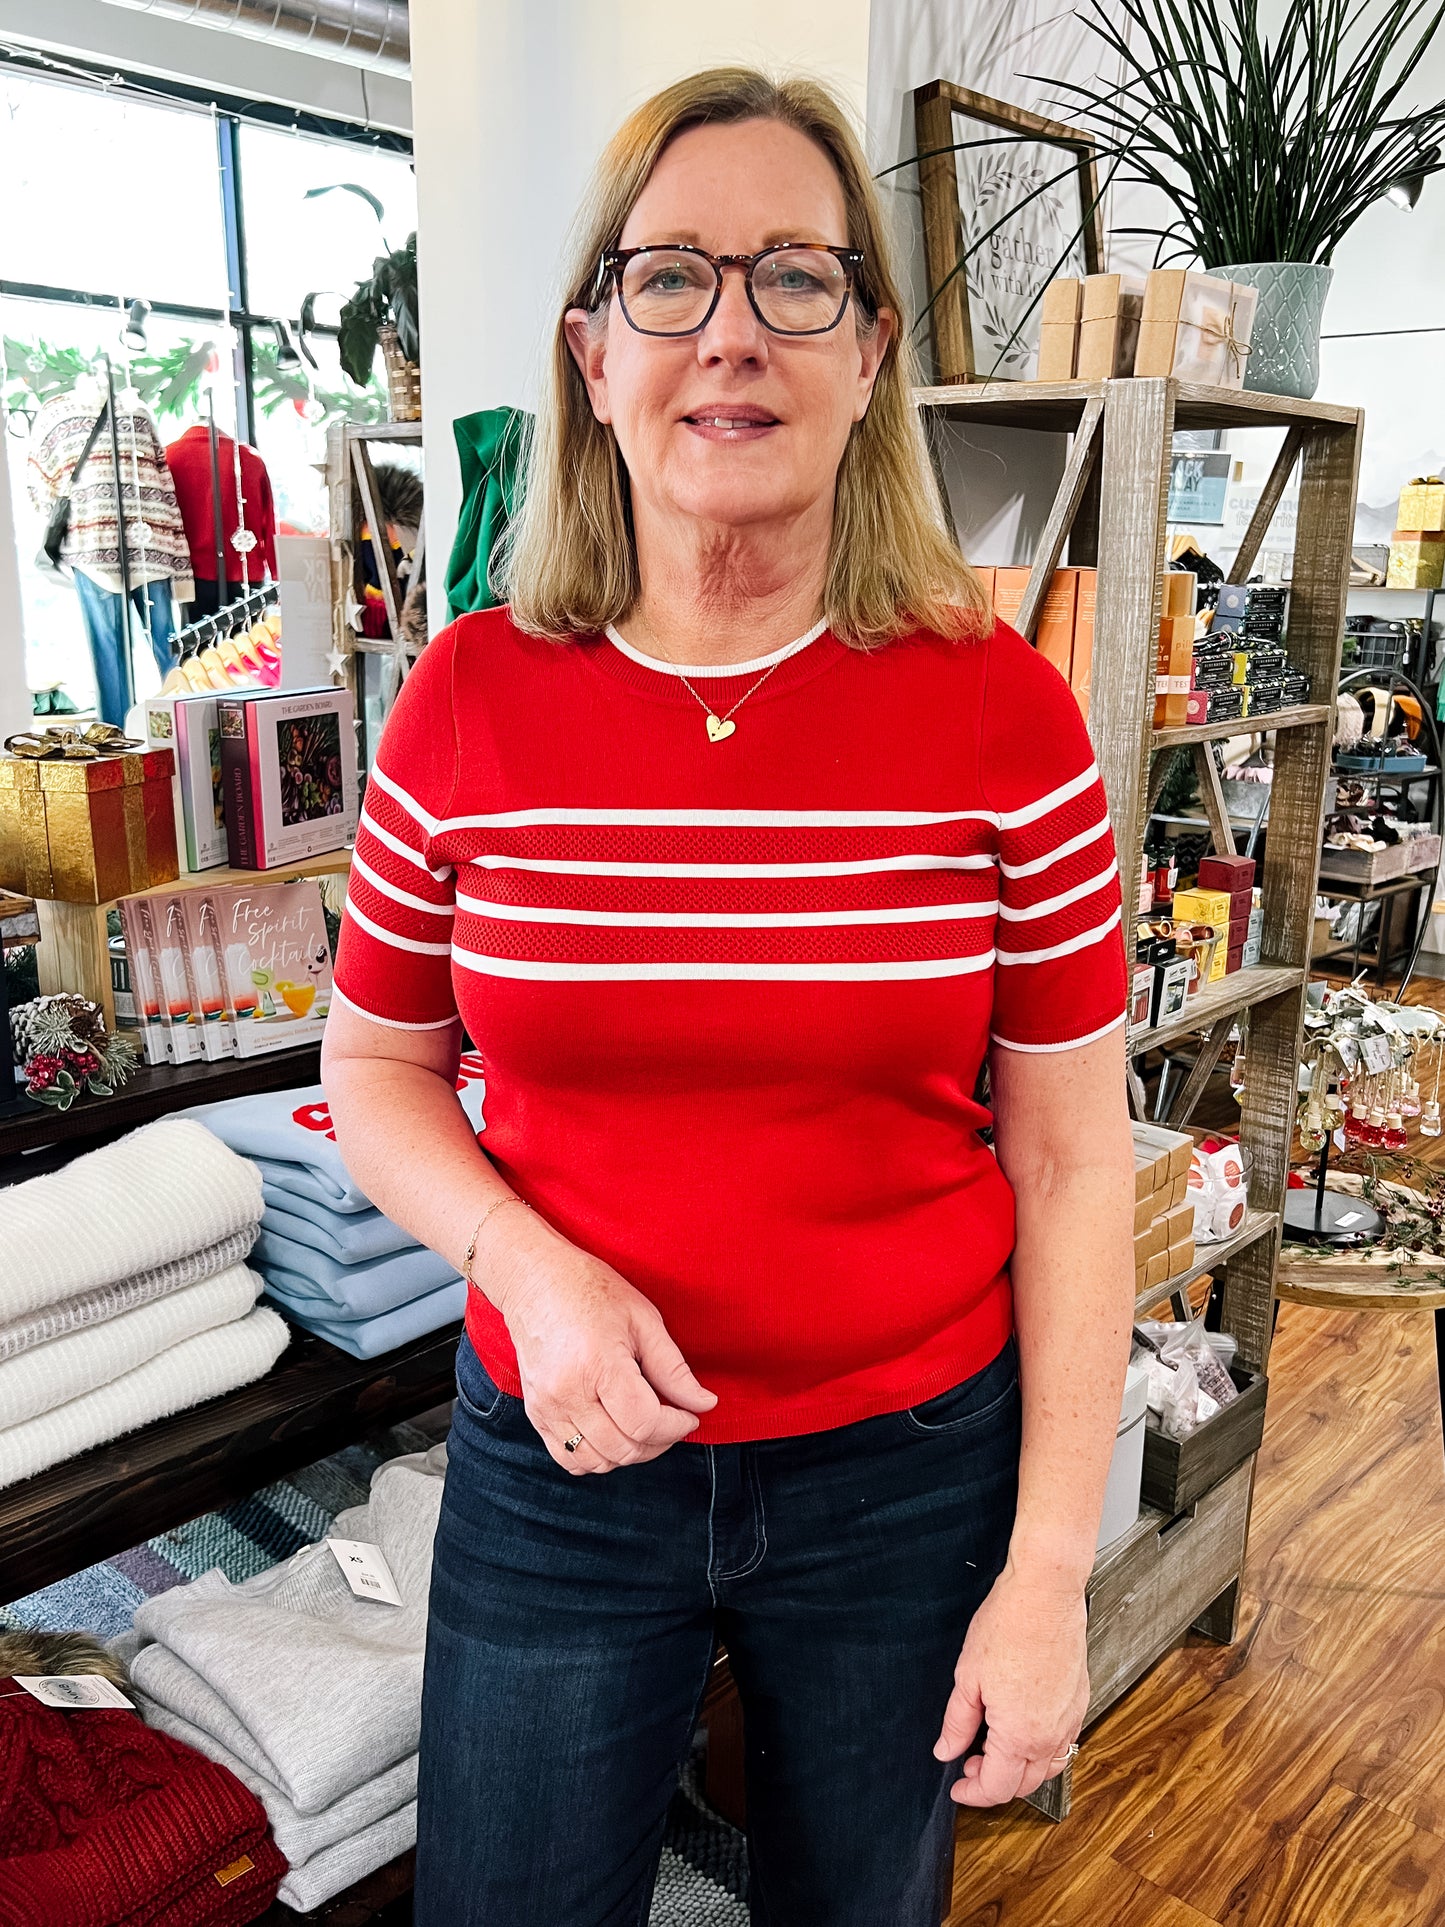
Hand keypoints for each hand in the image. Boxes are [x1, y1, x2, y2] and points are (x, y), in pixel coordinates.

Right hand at [486, 1211, 717, 1473]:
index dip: (676, 1427)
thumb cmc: (590, 1291)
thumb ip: (673, 1368)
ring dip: (629, 1453)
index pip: (644, 1423)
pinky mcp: (536, 1414)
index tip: (690, 1415)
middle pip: (623, 1448)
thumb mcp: (643, 1319)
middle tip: (673, 1419)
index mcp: (598, 1365)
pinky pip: (569, 1459)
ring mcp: (547, 1408)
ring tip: (644, 1426)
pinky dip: (597, 1457)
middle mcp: (567, 1393)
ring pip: (596, 1462)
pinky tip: (614, 1432)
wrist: (534, 1281)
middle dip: (659, 1442)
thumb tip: (704, 1404)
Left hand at [932, 1560, 1088, 1805]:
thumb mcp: (968, 1677)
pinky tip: (1022, 1732)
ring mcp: (1070, 1720)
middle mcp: (1050, 1736)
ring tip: (994, 1750)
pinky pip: (1063, 1744)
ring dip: (1020, 1771)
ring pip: (1048, 1769)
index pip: (996, 1788)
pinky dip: (1042, 1752)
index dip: (973, 1793)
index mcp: (1019, 1735)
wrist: (1045, 1594)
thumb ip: (957, 1722)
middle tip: (969, 1764)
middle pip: (1024, 1786)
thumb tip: (947, 1749)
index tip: (958, 1787)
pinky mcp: (1079, 1703)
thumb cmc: (1008, 1625)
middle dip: (994, 1784)